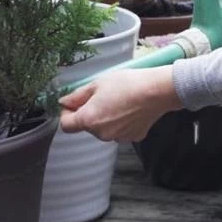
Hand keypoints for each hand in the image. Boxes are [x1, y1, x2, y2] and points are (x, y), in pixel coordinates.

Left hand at [58, 65, 181, 141]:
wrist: (157, 90)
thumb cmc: (127, 83)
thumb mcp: (98, 83)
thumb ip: (77, 95)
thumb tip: (64, 102)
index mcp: (89, 119)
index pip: (66, 125)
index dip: (67, 113)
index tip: (74, 103)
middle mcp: (101, 134)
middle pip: (87, 126)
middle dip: (90, 113)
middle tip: (103, 96)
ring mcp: (118, 138)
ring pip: (104, 129)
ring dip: (106, 118)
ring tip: (120, 100)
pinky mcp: (133, 137)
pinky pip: (121, 131)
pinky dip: (122, 122)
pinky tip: (131, 109)